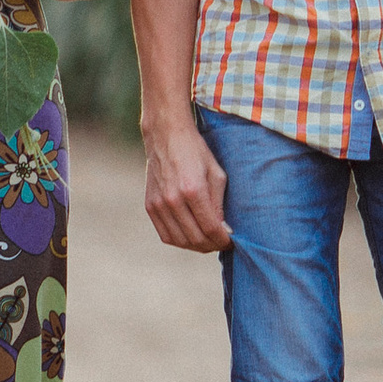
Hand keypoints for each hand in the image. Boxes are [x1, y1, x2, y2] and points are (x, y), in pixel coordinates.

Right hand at [142, 115, 230, 251]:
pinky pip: (165, 235)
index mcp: (193, 190)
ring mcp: (158, 204)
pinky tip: (190, 235)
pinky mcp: (150, 205)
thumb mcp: (216, 174)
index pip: (211, 229)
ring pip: (180, 241)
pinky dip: (180, 241)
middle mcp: (173, 199)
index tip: (232, 241)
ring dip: (197, 246)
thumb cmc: (196, 152)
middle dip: (213, 245)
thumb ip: (219, 204)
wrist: (166, 136)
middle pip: (196, 239)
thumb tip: (224, 230)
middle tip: (222, 242)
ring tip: (208, 240)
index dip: (224, 240)